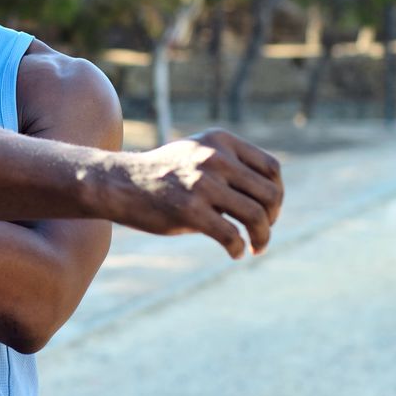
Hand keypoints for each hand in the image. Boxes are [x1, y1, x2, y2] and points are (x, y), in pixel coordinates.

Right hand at [112, 129, 283, 258]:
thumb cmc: (162, 174)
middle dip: (272, 219)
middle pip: (270, 194)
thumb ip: (230, 165)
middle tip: (262, 234)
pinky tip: (234, 253)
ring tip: (256, 248)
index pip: (272, 169)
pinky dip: (238, 249)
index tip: (268, 212)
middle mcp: (215, 158)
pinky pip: (231, 235)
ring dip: (262, 238)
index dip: (277, 194)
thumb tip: (270, 198)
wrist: (119, 183)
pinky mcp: (189, 210)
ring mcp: (202, 184)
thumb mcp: (197, 153)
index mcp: (220, 141)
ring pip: (256, 216)